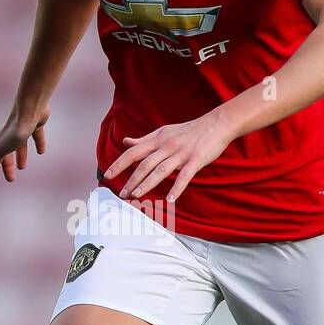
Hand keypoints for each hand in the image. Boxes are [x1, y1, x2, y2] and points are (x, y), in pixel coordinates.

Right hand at [0, 106, 48, 181]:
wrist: (30, 109)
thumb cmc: (15, 130)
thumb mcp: (1, 149)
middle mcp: (9, 134)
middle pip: (6, 152)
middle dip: (7, 165)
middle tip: (11, 179)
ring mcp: (22, 128)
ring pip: (20, 145)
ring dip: (20, 156)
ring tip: (22, 167)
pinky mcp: (35, 124)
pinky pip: (36, 136)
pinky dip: (38, 144)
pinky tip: (41, 152)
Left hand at [102, 109, 232, 202]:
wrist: (216, 124)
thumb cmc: (189, 130)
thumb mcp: (163, 132)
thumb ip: (143, 140)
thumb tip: (125, 142)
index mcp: (157, 140)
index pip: (133, 153)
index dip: (119, 164)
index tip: (107, 175)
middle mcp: (166, 146)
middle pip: (144, 164)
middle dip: (131, 180)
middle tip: (121, 194)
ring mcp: (181, 154)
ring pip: (160, 170)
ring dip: (147, 184)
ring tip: (136, 195)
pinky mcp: (195, 160)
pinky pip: (184, 176)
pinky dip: (176, 188)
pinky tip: (169, 200)